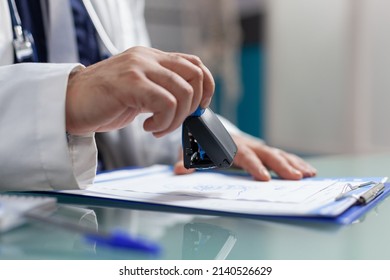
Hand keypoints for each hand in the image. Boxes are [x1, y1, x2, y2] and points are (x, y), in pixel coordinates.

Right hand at [65, 46, 213, 136]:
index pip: (194, 63)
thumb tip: (189, 104)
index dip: (206, 86)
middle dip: (194, 105)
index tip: (200, 107)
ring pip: (183, 92)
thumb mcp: (138, 90)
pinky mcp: (131, 83)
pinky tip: (148, 128)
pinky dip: (163, 122)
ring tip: (158, 128)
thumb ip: (160, 89)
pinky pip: (166, 103)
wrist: (69, 104)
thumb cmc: (103, 102)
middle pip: (195, 75)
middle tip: (177, 121)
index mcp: (151, 58)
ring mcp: (139, 68)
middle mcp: (147, 58)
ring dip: (176, 119)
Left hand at [174, 133, 316, 179]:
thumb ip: (185, 160)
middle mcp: (247, 144)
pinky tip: (309, 171)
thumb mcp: (189, 150)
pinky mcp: (262, 150)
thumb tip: (179, 170)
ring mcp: (256, 146)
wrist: (207, 126)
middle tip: (296, 178)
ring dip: (293, 164)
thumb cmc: (200, 141)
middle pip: (267, 154)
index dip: (253, 166)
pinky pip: (281, 155)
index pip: (244, 156)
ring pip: (278, 154)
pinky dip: (295, 162)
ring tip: (309, 175)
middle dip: (281, 166)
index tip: (263, 178)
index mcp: (230, 145)